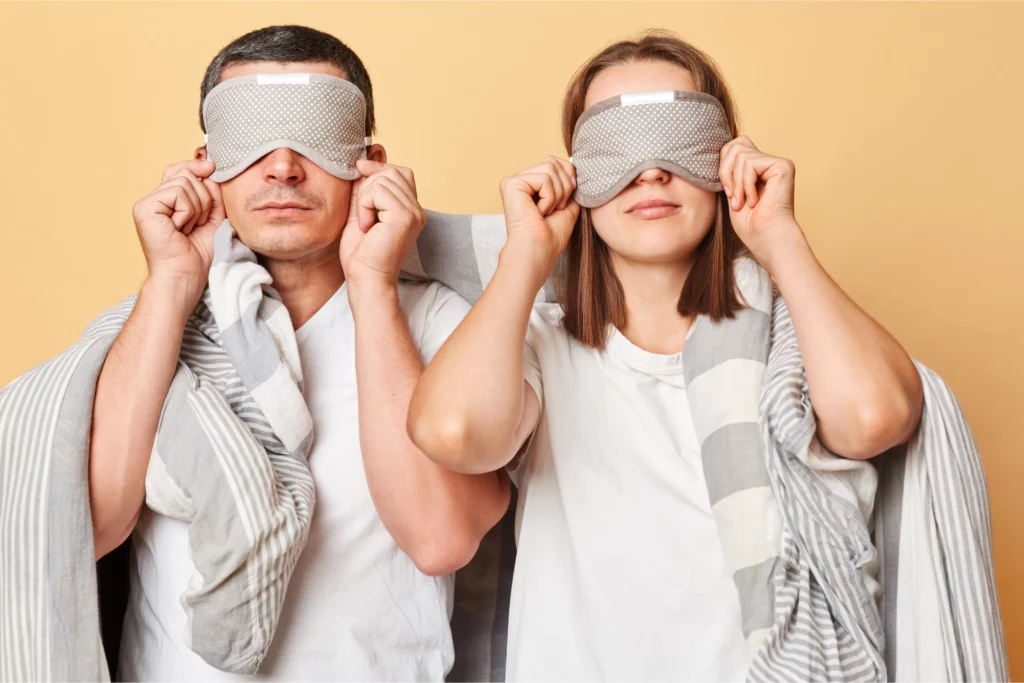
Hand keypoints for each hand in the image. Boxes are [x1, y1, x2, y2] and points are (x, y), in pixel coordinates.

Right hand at [132, 159, 223, 300]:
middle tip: (197, 223)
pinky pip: (177, 193)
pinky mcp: (144, 207)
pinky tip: (180, 228)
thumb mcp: (213, 217)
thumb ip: (212, 193)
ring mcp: (147, 202)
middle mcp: (155, 199)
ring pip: (185, 182)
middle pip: (186, 173)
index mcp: (168, 201)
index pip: (181, 170)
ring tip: (188, 228)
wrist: (185, 275)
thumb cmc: (198, 253)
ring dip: (197, 208)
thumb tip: (209, 167)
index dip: (197, 166)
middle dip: (203, 198)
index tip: (213, 167)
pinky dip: (187, 211)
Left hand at [340, 159, 426, 290]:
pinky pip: (378, 191)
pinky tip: (367, 226)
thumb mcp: (361, 212)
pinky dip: (365, 205)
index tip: (359, 170)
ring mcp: (414, 212)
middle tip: (362, 212)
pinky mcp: (405, 216)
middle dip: (369, 184)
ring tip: (365, 222)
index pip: (401, 172)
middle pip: (392, 171)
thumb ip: (366, 188)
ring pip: (383, 179)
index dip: (378, 167)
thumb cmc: (361, 254)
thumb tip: (365, 161)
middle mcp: (417, 210)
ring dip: (364, 198)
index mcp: (410, 209)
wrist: (365, 279)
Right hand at [498, 156, 580, 269]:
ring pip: (551, 168)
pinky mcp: (511, 183)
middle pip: (554, 163)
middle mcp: (520, 181)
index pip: (555, 163)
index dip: (568, 179)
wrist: (539, 251)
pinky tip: (539, 212)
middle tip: (554, 210)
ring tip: (546, 212)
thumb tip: (573, 164)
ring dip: (557, 195)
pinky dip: (549, 198)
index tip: (564, 203)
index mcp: (531, 185)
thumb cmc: (551, 236)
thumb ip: (568, 184)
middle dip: (564, 188)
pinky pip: (544, 178)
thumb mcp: (568, 205)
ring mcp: (514, 181)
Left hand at [719, 136, 804, 270]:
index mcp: (757, 167)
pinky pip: (750, 163)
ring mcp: (777, 162)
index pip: (733, 146)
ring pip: (740, 155)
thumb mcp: (731, 191)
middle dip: (725, 172)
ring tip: (742, 202)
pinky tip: (754, 201)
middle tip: (732, 197)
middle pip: (735, 146)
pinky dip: (746, 184)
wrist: (765, 237)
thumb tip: (719, 148)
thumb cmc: (749, 223)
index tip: (727, 192)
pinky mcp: (783, 165)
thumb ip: (728, 169)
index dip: (723, 166)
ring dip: (735, 183)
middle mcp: (769, 162)